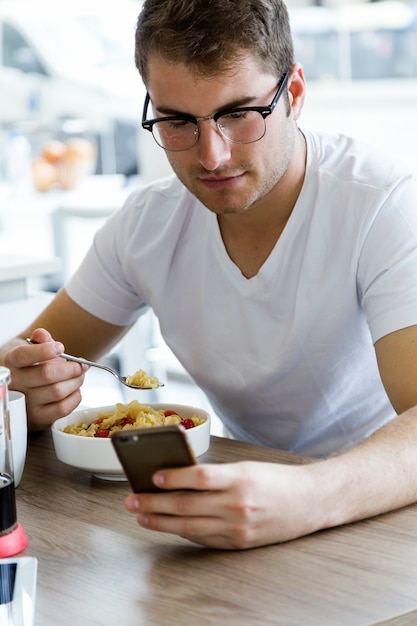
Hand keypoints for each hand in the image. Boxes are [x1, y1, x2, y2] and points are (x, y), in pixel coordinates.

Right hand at [5, 327, 87, 429]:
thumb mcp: (32, 349)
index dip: (44, 351)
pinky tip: (75, 390)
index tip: (60, 347)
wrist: (24, 391)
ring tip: (79, 376)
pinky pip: (62, 408)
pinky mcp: (38, 417)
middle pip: (47, 374)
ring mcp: (26, 402)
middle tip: (81, 365)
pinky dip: (75, 397)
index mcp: (12, 362)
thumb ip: (41, 341)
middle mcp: (16, 383)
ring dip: (76, 382)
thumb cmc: (31, 367)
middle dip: (71, 368)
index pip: (24, 355)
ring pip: (57, 391)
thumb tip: (42, 334)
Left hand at [125, 461, 318, 549]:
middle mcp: (238, 504)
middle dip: (155, 503)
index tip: (153, 476)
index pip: (199, 477)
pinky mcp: (240, 542)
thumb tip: (179, 477)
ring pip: (190, 526)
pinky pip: (205, 539)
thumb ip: (216, 475)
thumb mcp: (246, 468)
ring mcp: (238, 527)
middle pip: (187, 505)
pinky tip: (169, 527)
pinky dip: (184, 533)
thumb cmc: (277, 479)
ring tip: (142, 516)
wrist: (310, 502)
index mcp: (240, 478)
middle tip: (132, 500)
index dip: (174, 477)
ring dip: (161, 522)